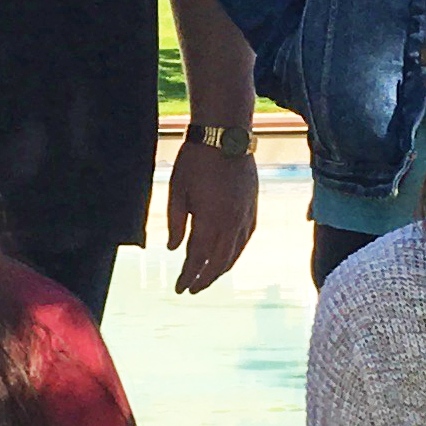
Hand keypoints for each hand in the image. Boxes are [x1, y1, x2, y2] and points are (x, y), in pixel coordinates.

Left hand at [165, 138, 258, 294]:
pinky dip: (235, 253)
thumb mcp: (176, 191)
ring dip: (221, 269)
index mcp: (210, 220)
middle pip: (218, 262)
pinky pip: (245, 239)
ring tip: (208, 277)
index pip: (197, 258)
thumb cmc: (196, 161)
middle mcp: (231, 223)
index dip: (188, 276)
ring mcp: (245, 216)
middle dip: (204, 279)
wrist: (225, 135)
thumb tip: (173, 250)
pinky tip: (228, 257)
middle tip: (191, 289)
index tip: (179, 288)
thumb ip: (175, 224)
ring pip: (234, 253)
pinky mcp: (252, 207)